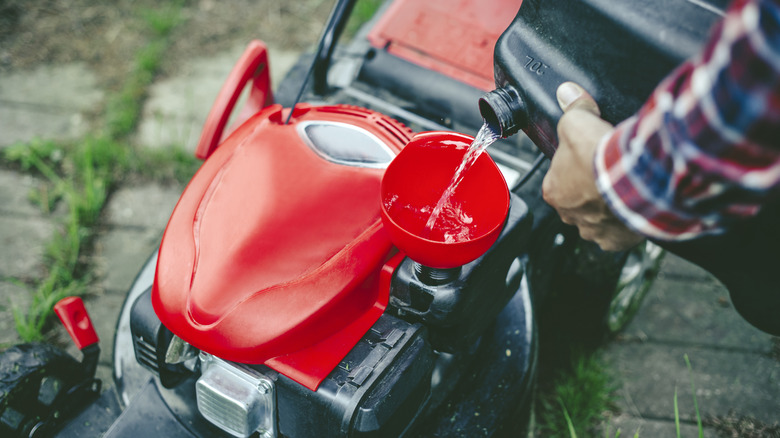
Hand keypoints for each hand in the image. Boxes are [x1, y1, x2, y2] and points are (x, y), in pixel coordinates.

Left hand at [542, 82, 643, 250]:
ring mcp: (592, 230)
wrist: (635, 179)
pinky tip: (632, 206)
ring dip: (608, 205)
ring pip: (597, 217)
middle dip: (591, 187)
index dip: (575, 164)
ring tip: (622, 187)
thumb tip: (567, 93)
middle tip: (608, 171)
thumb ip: (572, 107)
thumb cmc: (601, 156)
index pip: (559, 177)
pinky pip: (618, 233)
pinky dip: (625, 221)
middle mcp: (568, 215)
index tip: (590, 157)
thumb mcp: (577, 121)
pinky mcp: (616, 241)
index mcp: (552, 190)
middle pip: (578, 198)